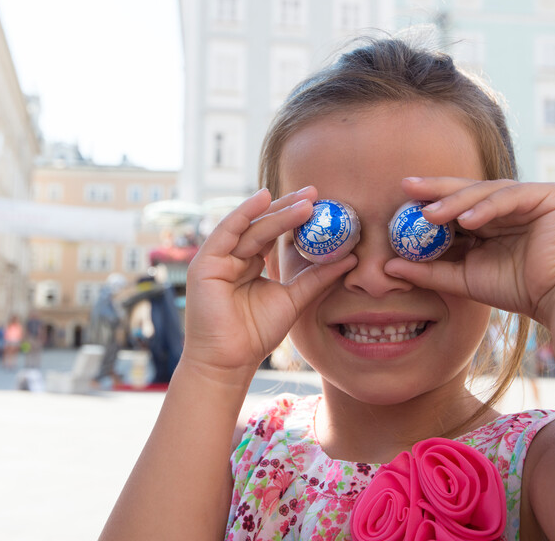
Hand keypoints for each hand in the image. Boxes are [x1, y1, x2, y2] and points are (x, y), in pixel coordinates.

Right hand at [183, 187, 355, 381]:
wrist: (230, 361)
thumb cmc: (256, 334)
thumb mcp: (294, 298)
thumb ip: (317, 277)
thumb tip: (350, 257)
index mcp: (249, 264)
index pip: (273, 233)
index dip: (295, 218)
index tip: (321, 204)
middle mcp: (232, 257)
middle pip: (262, 225)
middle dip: (289, 207)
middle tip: (315, 192)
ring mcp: (217, 258)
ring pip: (250, 227)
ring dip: (277, 211)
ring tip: (304, 200)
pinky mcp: (205, 262)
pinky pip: (226, 230)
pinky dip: (244, 212)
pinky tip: (263, 198)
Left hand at [384, 178, 554, 324]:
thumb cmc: (514, 289)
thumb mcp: (462, 278)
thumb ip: (428, 270)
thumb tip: (388, 266)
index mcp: (489, 218)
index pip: (454, 204)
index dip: (427, 200)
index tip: (399, 201)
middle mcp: (507, 203)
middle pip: (466, 190)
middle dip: (435, 188)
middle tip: (407, 187)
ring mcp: (529, 196)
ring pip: (485, 191)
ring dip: (456, 201)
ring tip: (431, 213)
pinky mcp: (550, 195)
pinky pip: (511, 196)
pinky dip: (488, 207)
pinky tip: (467, 220)